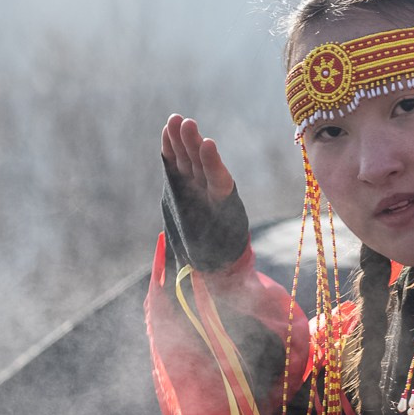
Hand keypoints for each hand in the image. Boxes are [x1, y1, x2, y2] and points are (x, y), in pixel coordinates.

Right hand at [160, 114, 250, 270]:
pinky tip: (167, 131)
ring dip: (181, 139)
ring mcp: (194, 184)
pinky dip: (170, 148)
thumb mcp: (230, 265)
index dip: (213, 164)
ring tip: (175, 120)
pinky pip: (175, 162)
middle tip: (187, 123)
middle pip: (201, 163)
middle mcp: (208, 191)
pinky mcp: (180, 183)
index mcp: (223, 205)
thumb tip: (246, 294)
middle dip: (193, 144)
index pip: (219, 180)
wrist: (211, 256)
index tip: (209, 144)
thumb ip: (236, 274)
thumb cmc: (221, 261)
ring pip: (188, 158)